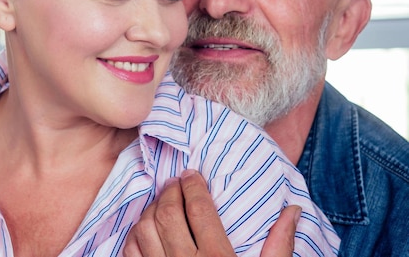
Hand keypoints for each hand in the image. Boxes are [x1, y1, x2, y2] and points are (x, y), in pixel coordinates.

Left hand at [123, 169, 297, 256]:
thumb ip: (279, 246)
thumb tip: (292, 210)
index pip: (200, 209)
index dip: (194, 185)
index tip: (194, 175)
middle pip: (168, 213)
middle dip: (170, 191)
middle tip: (177, 183)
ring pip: (144, 229)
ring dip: (151, 209)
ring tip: (162, 202)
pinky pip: (130, 252)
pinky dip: (134, 235)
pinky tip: (145, 230)